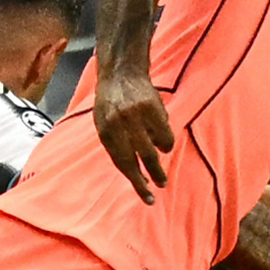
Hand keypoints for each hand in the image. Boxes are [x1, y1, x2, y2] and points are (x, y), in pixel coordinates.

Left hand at [94, 67, 173, 202]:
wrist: (120, 74)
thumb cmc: (110, 104)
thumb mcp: (104, 126)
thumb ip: (117, 147)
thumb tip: (135, 172)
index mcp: (106, 132)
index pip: (122, 162)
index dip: (136, 181)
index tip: (147, 196)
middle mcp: (121, 124)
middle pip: (142, 157)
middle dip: (154, 175)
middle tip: (162, 185)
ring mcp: (138, 116)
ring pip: (156, 147)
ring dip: (161, 159)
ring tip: (162, 165)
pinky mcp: (154, 108)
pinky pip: (165, 133)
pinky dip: (166, 141)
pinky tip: (163, 142)